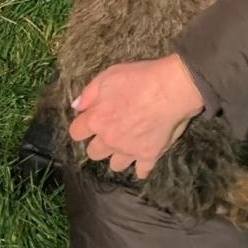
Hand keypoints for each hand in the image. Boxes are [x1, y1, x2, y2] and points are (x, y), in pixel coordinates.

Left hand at [69, 54, 204, 179]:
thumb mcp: (109, 75)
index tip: (90, 122)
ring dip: (119, 157)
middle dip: (99, 144)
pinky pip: (141, 171)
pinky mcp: (148, 155)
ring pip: (115, 165)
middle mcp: (109, 139)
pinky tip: (144, 159)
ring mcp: (129, 150)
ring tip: (127, 146)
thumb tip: (77, 106)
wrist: (171, 88)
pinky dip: (142, 167)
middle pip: (93, 153)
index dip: (82, 127)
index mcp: (97, 119)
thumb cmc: (140, 78)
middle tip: (111, 133)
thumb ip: (89, 93)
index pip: (76, 133)